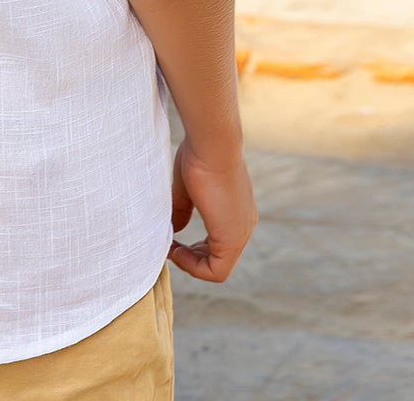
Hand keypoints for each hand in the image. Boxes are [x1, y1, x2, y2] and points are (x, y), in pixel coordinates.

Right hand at [168, 137, 256, 281]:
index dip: (193, 249)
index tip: (172, 238)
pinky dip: (194, 267)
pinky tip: (176, 249)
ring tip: (171, 248)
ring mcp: (241, 231)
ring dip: (191, 263)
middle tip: (170, 245)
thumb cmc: (198, 155)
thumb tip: (173, 230)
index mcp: (236, 211)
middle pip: (217, 258)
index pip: (216, 244)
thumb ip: (182, 211)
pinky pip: (217, 270)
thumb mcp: (187, 188)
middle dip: (191, 257)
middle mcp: (243, 224)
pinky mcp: (232, 237)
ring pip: (218, 266)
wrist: (212, 143)